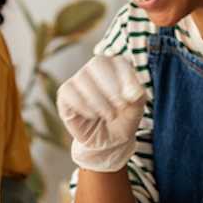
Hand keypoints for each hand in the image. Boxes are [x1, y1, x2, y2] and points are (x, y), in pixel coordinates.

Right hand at [56, 55, 146, 172]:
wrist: (109, 141)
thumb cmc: (123, 119)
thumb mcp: (136, 108)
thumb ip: (137, 96)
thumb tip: (132, 92)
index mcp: (115, 66)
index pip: (118, 61)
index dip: (126, 78)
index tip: (132, 98)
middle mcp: (95, 68)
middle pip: (97, 63)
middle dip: (111, 86)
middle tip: (121, 106)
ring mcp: (78, 80)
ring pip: (82, 78)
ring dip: (99, 100)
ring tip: (110, 116)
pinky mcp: (65, 95)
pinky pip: (68, 93)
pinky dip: (83, 105)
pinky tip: (93, 116)